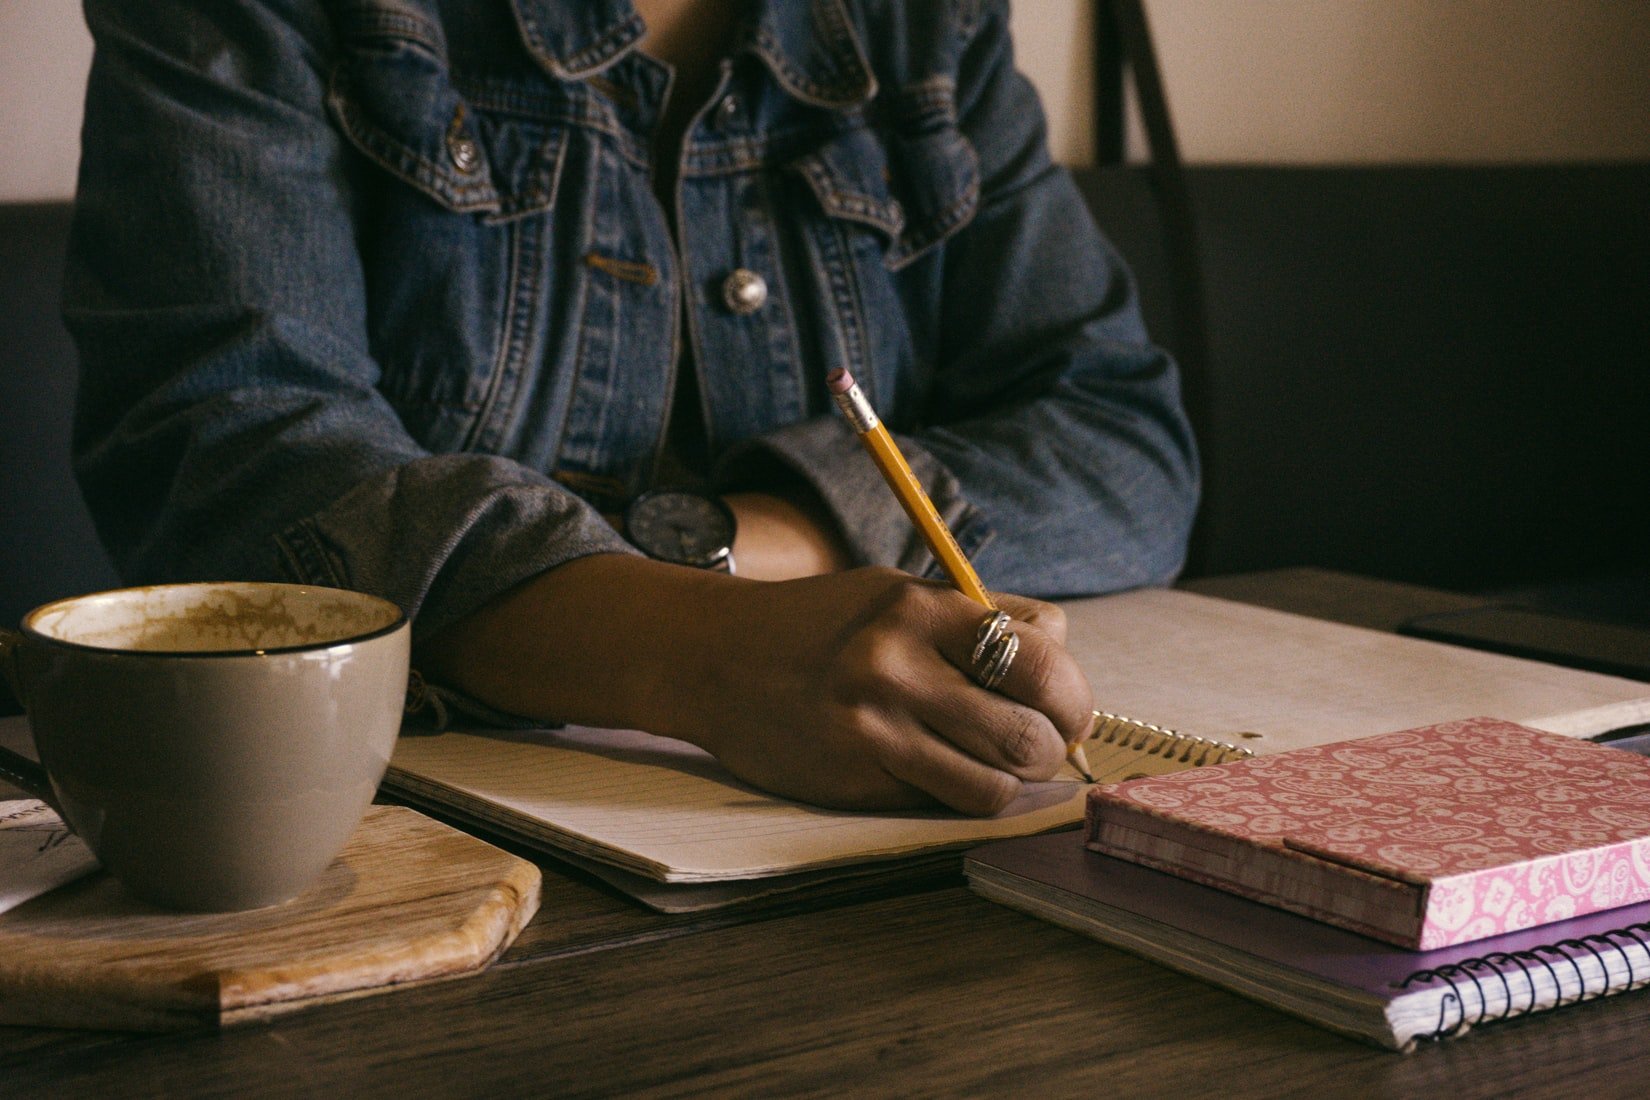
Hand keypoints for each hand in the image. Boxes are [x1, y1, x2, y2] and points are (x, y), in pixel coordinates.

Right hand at [419, 558, 1093, 816]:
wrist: (712, 657)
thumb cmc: (820, 624)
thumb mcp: (895, 592)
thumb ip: (976, 617)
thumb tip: (1062, 654)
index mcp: (921, 608)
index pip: (1042, 653)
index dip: (1070, 689)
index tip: (1064, 704)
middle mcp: (899, 666)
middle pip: (1032, 727)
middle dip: (1053, 743)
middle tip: (1042, 744)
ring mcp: (875, 730)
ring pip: (997, 784)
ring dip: (1010, 781)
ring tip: (995, 764)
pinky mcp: (853, 779)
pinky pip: (942, 803)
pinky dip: (957, 795)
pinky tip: (938, 771)